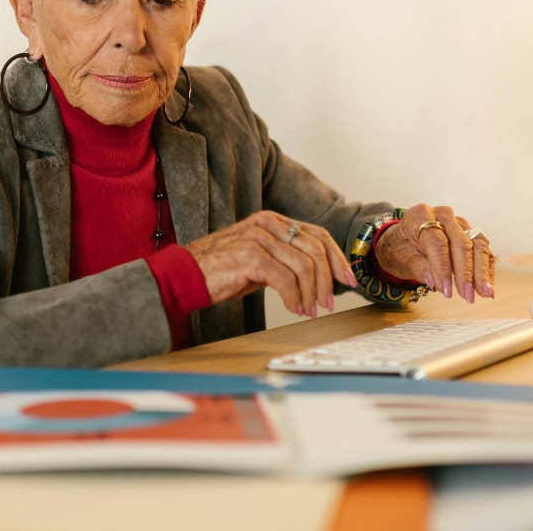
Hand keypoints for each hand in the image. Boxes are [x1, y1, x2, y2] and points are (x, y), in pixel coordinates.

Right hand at [184, 211, 356, 317]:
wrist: (185, 274)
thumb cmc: (220, 270)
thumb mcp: (259, 259)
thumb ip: (285, 260)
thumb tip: (318, 278)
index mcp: (272, 221)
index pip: (317, 234)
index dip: (336, 257)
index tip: (347, 279)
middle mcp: (268, 224)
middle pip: (315, 248)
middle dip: (328, 279)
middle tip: (328, 303)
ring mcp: (259, 238)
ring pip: (304, 265)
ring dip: (311, 293)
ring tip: (308, 310)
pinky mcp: (250, 256)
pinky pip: (286, 279)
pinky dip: (295, 298)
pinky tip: (293, 308)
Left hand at [372, 204, 494, 302]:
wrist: (403, 240)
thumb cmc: (400, 248)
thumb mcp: (400, 258)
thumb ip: (418, 268)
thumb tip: (436, 282)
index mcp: (421, 215)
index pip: (438, 242)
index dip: (443, 268)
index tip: (447, 290)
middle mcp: (443, 215)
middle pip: (461, 243)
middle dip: (466, 273)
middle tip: (467, 295)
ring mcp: (459, 223)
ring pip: (478, 245)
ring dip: (481, 272)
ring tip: (485, 293)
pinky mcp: (471, 233)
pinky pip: (483, 250)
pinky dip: (487, 269)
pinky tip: (488, 286)